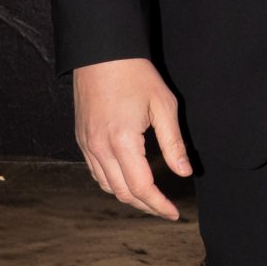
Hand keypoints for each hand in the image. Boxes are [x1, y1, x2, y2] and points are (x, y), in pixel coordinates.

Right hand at [73, 57, 191, 217]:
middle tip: (166, 209)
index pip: (142, 187)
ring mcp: (86, 144)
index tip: (175, 213)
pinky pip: (96, 172)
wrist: (100, 52)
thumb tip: (184, 172)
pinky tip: (128, 180)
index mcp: (122, 141)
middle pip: (123, 193)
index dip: (159, 205)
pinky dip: (113, 183)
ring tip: (150, 198)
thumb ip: (174, 143)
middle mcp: (99, 148)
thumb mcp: (164, 105)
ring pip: (107, 186)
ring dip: (129, 197)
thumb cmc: (135, 74)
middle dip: (146, 206)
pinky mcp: (81, 138)